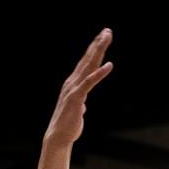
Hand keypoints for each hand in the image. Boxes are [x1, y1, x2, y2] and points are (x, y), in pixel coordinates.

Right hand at [44, 29, 113, 147]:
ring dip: (98, 50)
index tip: (103, 38)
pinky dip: (99, 73)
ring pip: (89, 65)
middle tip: (107, 31)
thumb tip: (83, 106)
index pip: (86, 63)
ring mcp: (74, 88)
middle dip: (97, 44)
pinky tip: (109, 65)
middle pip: (88, 59)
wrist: (59, 137)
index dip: (95, 50)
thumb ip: (80, 104)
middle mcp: (73, 82)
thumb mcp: (77, 111)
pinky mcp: (77, 97)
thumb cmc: (68, 125)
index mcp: (74, 83)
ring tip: (106, 38)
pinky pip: (90, 82)